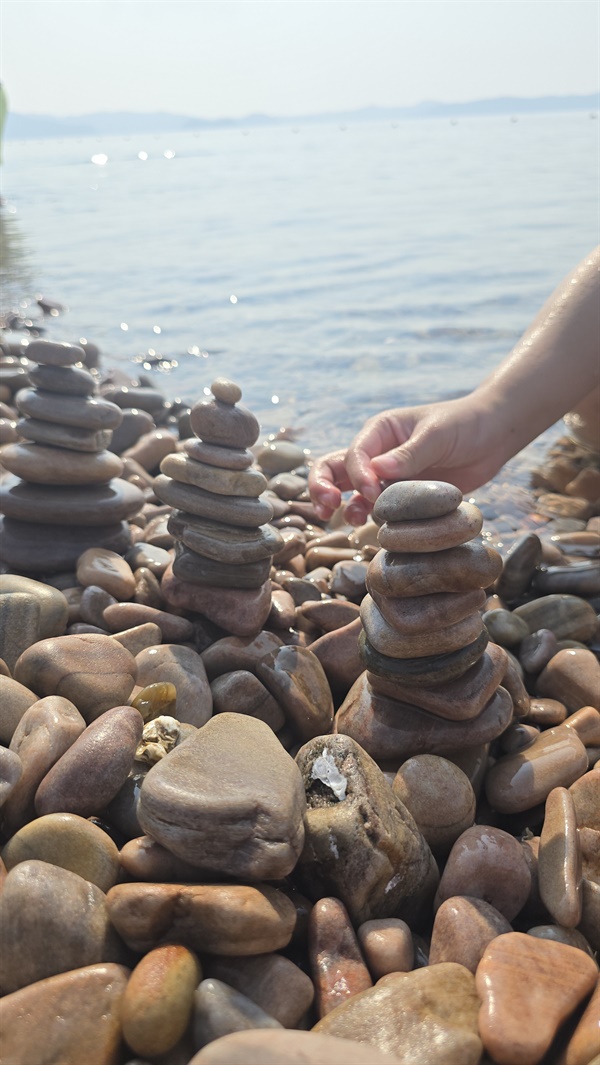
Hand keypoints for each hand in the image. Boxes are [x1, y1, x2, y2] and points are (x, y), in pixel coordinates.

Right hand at [308, 395, 505, 524]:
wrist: (493, 436)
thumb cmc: (464, 425)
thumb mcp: (437, 434)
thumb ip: (409, 454)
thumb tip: (377, 471)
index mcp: (380, 430)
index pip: (353, 454)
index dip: (357, 475)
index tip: (372, 492)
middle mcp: (376, 452)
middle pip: (333, 469)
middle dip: (323, 487)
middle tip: (327, 508)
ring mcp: (386, 475)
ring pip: (349, 491)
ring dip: (343, 506)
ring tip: (351, 522)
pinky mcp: (401, 494)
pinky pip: (376, 507)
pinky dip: (369, 517)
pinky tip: (374, 528)